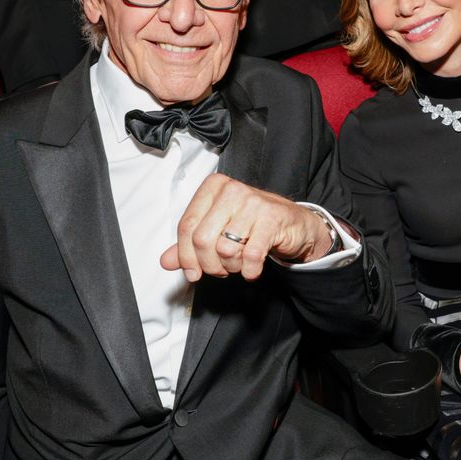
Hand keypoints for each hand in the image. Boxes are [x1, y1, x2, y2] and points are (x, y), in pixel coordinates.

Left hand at [160, 173, 333, 281]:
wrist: (294, 224)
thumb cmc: (253, 224)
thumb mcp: (219, 229)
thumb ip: (190, 244)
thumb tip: (166, 261)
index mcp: (213, 187)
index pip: (186, 225)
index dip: (186, 256)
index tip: (192, 272)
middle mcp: (232, 190)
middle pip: (202, 239)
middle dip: (209, 264)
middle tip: (220, 270)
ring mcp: (253, 203)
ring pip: (225, 249)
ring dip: (231, 267)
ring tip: (239, 263)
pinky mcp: (272, 219)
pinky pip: (250, 255)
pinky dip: (249, 270)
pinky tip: (252, 270)